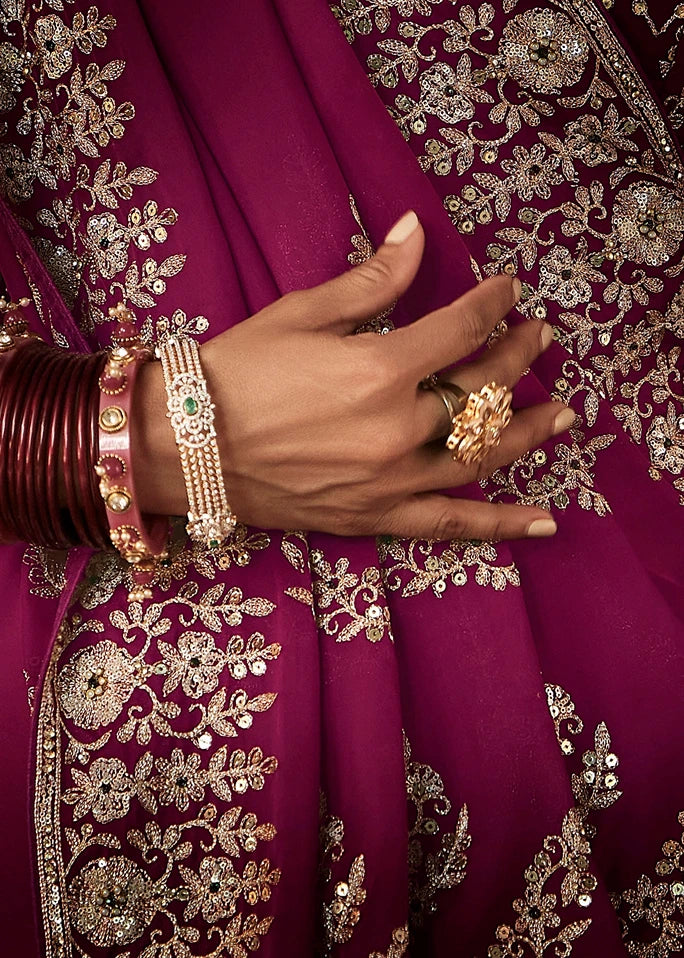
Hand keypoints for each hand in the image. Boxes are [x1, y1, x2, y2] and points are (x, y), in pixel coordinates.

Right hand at [135, 211, 572, 540]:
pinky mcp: (376, 516)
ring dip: (530, 431)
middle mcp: (396, 428)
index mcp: (379, 368)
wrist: (184, 447)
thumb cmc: (235, 372)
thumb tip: (416, 230)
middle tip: (540, 339)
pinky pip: (450, 525)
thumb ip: (372, 280)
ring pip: (482, 454)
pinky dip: (500, 524)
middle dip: (518, 358)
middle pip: (481, 391)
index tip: (510, 290)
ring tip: (565, 415)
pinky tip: (545, 522)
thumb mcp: (302, 313)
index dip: (494, 304)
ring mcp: (391, 480)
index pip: (462, 330)